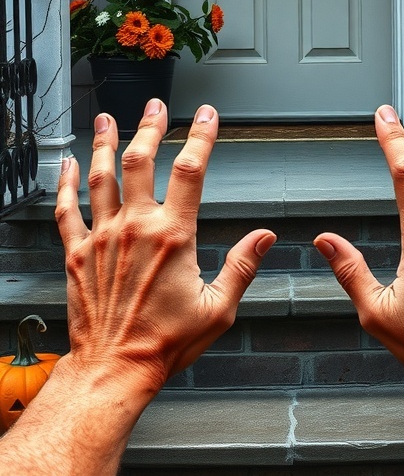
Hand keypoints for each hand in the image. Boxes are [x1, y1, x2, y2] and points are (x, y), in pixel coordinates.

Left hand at [56, 100, 275, 392]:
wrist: (115, 368)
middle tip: (155, 107)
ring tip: (107, 118)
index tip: (206, 116)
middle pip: (139, 161)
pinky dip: (66, 182)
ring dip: (104, 142)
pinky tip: (68, 163)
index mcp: (173, 237)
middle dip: (149, 127)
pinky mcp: (78, 253)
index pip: (190, 171)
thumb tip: (264, 237)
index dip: (201, 137)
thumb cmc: (164, 344)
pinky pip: (66, 209)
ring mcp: (102, 238)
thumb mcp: (218, 309)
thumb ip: (242, 266)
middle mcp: (135, 229)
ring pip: (101, 176)